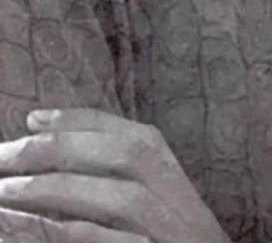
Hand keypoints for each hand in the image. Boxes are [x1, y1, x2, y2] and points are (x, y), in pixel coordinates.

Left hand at [0, 108, 230, 242]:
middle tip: (3, 156)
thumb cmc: (171, 240)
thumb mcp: (156, 202)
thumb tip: (53, 144)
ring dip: (57, 190)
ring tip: (3, 191)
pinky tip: (34, 226)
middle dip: (61, 150)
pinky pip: (110, 241)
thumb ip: (118, 177)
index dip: (80, 121)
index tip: (32, 118)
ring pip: (118, 197)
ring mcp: (170, 228)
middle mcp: (176, 195)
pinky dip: (70, 231)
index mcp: (171, 172)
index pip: (128, 134)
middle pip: (123, 154)